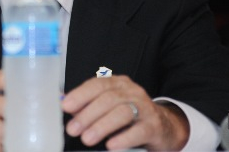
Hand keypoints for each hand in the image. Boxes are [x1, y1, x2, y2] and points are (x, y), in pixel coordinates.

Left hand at [61, 75, 188, 150]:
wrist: (164, 127)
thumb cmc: (130, 116)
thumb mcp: (110, 106)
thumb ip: (89, 105)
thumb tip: (64, 104)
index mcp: (119, 84)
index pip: (98, 84)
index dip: (80, 94)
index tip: (65, 106)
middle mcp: (133, 92)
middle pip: (108, 99)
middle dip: (87, 114)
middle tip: (72, 129)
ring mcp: (145, 108)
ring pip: (122, 112)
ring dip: (101, 126)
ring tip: (87, 139)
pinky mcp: (154, 126)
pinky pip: (138, 131)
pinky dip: (123, 138)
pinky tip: (111, 146)